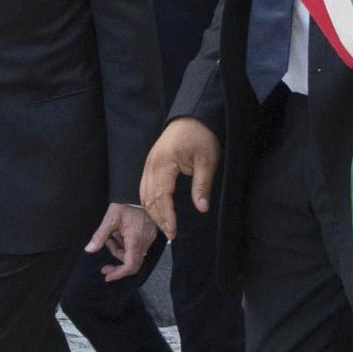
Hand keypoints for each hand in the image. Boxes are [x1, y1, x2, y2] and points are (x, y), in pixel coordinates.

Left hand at [87, 202, 154, 279]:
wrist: (138, 191)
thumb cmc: (125, 203)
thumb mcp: (110, 219)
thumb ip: (100, 236)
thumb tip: (89, 250)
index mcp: (136, 240)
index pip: (130, 265)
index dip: (119, 273)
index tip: (107, 276)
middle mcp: (145, 241)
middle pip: (132, 261)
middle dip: (117, 262)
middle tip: (105, 260)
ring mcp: (149, 238)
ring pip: (135, 254)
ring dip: (121, 250)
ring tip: (112, 237)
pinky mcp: (151, 234)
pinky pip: (139, 246)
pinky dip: (127, 245)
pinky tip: (121, 234)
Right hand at [141, 118, 220, 239]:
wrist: (192, 117)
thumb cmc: (201, 136)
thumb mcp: (208, 160)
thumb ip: (202, 185)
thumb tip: (202, 208)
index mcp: (163, 164)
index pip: (161, 196)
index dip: (166, 216)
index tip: (173, 230)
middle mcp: (151, 165)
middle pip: (149, 198)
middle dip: (159, 218)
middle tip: (171, 234)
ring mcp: (148, 164)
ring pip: (144, 194)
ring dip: (153, 212)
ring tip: (165, 227)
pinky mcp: (150, 164)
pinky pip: (144, 187)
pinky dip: (149, 202)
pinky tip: (157, 212)